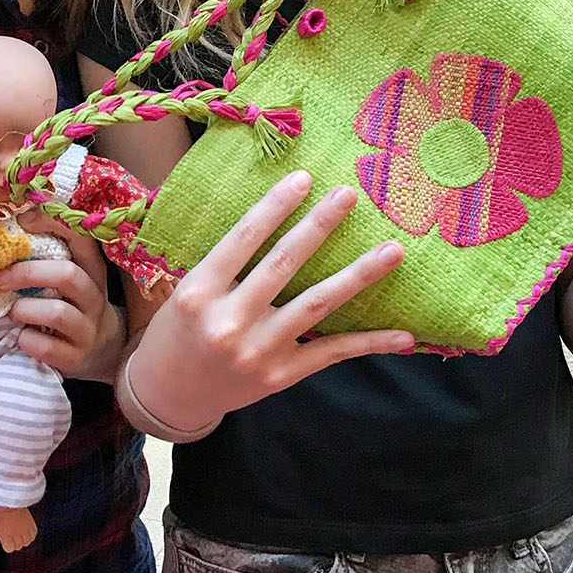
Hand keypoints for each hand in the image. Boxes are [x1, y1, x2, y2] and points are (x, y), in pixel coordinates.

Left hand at [0, 215, 123, 379]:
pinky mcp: (77, 358)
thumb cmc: (73, 304)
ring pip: (57, 313)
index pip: (80, 237)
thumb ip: (46, 255)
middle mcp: (94, 297)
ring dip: (25, 309)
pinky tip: (23, 337)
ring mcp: (88, 329)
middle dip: (27, 273)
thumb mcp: (69, 278)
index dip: (51, 223)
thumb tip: (10, 223)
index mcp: (91, 269)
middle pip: (67, 275)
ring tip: (13, 312)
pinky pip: (48, 348)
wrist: (102, 350)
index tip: (22, 221)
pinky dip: (28, 341)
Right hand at [127, 170, 413, 431]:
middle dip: (319, 226)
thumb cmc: (179, 330)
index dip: (275, 206)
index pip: (243, 239)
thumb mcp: (186, 291)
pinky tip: (404, 335)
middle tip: (349, 195)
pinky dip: (369, 343)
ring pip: (316, 305)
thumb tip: (276, 215)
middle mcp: (228, 322)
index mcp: (198, 292)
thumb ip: (225, 264)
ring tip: (393, 251)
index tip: (304, 178)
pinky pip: (332, 352)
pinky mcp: (281, 376)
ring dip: (359, 275)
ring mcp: (258, 352)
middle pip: (283, 264)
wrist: (169, 394)